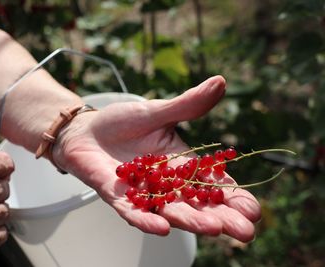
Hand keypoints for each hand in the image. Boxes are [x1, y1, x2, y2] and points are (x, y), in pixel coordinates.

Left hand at [54, 75, 260, 241]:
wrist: (85, 131)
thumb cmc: (121, 122)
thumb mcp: (157, 111)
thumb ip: (187, 105)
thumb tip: (220, 81)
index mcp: (181, 164)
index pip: (213, 184)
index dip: (233, 196)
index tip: (254, 210)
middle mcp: (166, 184)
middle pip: (197, 205)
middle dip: (221, 218)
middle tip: (245, 232)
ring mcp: (141, 192)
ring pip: (169, 210)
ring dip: (190, 221)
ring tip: (212, 228)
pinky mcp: (117, 195)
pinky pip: (132, 211)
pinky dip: (145, 219)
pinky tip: (161, 228)